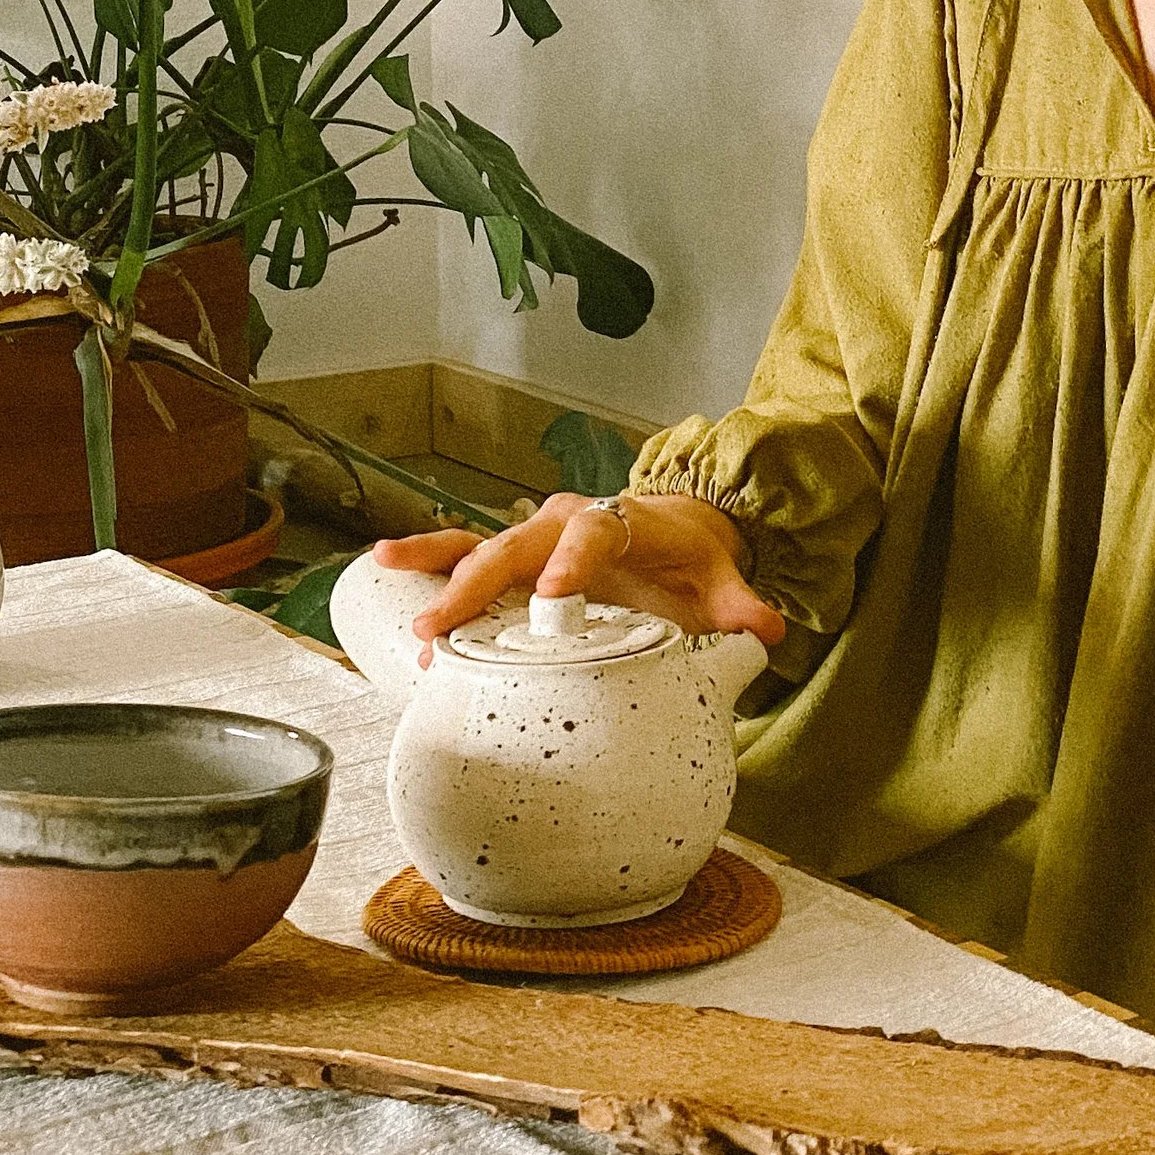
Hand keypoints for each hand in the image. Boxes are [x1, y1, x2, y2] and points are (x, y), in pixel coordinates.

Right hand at [376, 492, 782, 653]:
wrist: (670, 529)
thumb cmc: (689, 556)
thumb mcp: (718, 578)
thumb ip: (739, 606)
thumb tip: (771, 631)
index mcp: (616, 523)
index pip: (594, 535)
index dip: (574, 563)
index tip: (552, 599)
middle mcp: (564, 523)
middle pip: (516, 544)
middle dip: (477, 580)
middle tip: (440, 623)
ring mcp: (533, 540)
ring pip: (478, 542)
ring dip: (434, 557)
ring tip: (384, 563)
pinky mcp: (516, 561)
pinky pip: (467, 557)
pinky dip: (430, 561)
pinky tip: (383, 572)